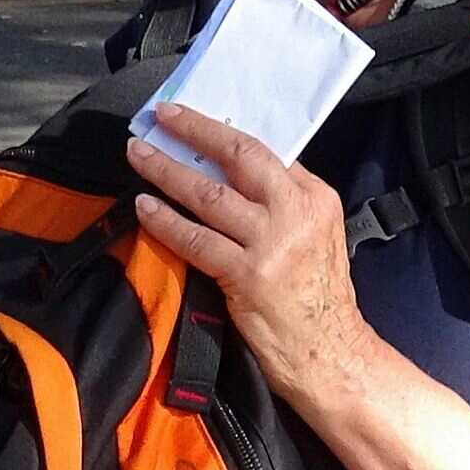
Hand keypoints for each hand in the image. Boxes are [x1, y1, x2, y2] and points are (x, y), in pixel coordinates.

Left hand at [125, 106, 381, 410]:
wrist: (330, 353)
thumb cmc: (316, 298)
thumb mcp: (316, 235)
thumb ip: (283, 204)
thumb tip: (233, 174)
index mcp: (315, 197)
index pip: (264, 151)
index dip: (221, 131)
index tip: (190, 119)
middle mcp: (296, 212)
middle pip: (239, 157)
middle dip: (196, 131)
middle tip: (162, 116)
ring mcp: (272, 243)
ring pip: (210, 195)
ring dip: (167, 171)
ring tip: (138, 155)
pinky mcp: (247, 275)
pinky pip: (196, 240)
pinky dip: (165, 221)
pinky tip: (144, 207)